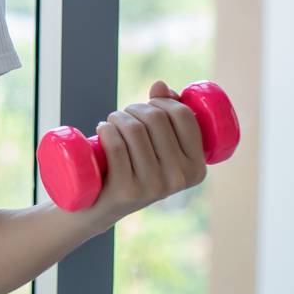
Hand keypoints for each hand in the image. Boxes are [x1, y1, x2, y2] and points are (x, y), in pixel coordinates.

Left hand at [79, 79, 209, 232]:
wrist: (96, 208)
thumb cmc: (129, 169)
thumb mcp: (155, 148)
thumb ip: (165, 116)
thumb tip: (160, 85)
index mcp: (197, 168)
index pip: (184, 116)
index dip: (162, 101)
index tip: (146, 107)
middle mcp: (180, 179)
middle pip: (156, 119)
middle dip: (134, 108)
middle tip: (122, 117)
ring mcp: (154, 187)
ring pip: (134, 130)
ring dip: (116, 117)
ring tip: (110, 124)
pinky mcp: (126, 191)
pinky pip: (116, 146)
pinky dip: (106, 130)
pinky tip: (101, 129)